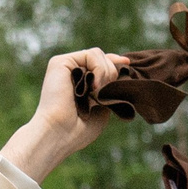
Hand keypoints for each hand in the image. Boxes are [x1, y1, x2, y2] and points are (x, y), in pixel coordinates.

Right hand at [1, 48, 120, 179]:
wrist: (60, 134)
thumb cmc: (79, 129)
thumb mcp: (102, 105)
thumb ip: (109, 86)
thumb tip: (123, 64)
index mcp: (79, 82)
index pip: (101, 64)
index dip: (115, 63)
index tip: (127, 65)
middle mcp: (71, 71)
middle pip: (103, 58)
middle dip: (111, 74)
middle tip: (104, 95)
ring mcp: (66, 66)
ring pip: (99, 55)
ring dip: (106, 73)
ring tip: (97, 94)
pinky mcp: (60, 62)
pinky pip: (91, 54)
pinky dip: (99, 69)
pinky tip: (94, 87)